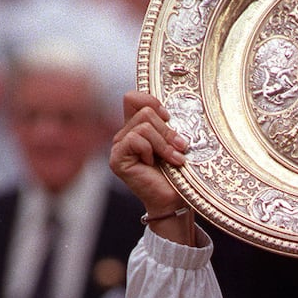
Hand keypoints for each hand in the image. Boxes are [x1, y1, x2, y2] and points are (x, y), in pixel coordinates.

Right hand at [109, 91, 188, 215]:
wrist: (174, 200)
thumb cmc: (177, 173)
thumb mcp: (175, 141)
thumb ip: (167, 123)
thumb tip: (168, 109)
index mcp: (137, 126)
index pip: (133, 98)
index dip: (152, 102)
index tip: (169, 118)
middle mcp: (125, 134)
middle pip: (144, 110)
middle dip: (167, 130)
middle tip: (180, 147)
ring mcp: (119, 146)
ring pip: (143, 125)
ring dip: (164, 143)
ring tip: (174, 160)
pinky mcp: (117, 159)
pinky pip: (135, 139)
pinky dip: (151, 150)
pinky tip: (153, 165)